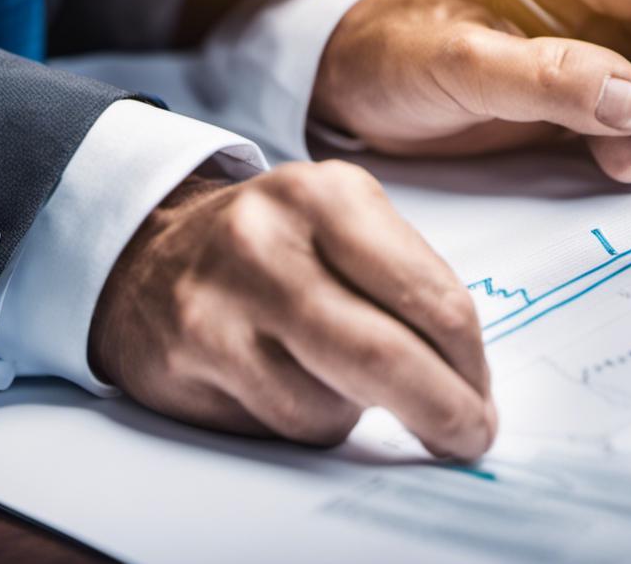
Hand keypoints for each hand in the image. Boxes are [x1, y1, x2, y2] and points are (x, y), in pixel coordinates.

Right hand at [89, 162, 495, 460]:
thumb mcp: (347, 223)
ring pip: (332, 406)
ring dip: (360, 412)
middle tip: (467, 435)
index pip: (432, 299)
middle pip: (385, 358)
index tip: (482, 397)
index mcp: (329, 196)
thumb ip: (409, 282)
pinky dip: (310, 418)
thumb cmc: (274, 245)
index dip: (470, 365)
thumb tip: (469, 374)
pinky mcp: (189, 357)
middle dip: (443, 411)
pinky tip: (291, 381)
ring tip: (340, 376)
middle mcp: (268, 241)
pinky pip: (283, 423)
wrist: (149, 251)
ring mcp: (220, 302)